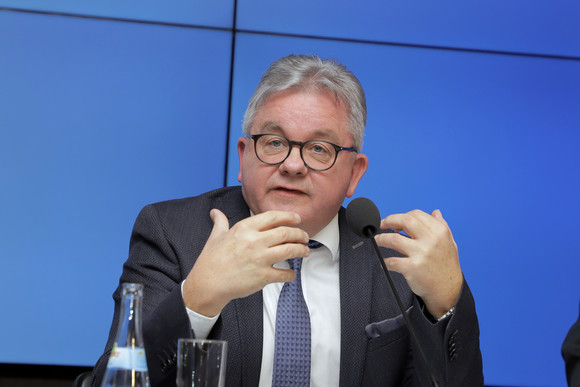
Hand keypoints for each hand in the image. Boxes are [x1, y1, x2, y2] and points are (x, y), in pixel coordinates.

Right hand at [183, 209, 309, 316]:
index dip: (289, 217)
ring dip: (301, 250)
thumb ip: (220, 222)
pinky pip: (284, 274)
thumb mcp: (215, 237)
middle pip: (286, 233)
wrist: (207, 283)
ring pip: (290, 250)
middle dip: (300, 234)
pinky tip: (291, 274)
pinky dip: (291, 274)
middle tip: (305, 237)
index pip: (273, 217)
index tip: (297, 219)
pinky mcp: (263, 276)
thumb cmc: (211, 260)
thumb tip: (215, 212)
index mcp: (244, 228)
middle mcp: (254, 241)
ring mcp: (260, 259)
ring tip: (305, 251)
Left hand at [374, 209, 462, 317]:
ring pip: (393, 239)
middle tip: (381, 225)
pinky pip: (392, 261)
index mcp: (439, 232)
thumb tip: (435, 212)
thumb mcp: (450, 243)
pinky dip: (384, 261)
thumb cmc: (447, 267)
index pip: (416, 214)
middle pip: (404, 220)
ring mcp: (421, 254)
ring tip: (378, 240)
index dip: (402, 216)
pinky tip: (384, 261)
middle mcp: (431, 241)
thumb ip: (442, 226)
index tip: (395, 222)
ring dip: (381, 238)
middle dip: (388, 220)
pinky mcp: (412, 268)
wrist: (448, 291)